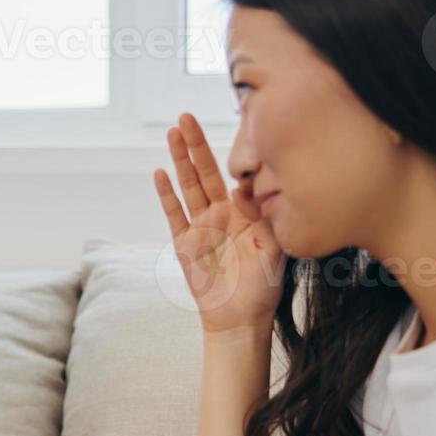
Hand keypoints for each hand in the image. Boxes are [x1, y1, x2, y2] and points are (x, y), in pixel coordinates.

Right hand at [154, 113, 285, 333]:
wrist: (241, 319)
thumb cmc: (263, 287)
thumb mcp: (274, 249)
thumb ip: (262, 217)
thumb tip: (241, 188)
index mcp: (246, 213)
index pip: (236, 175)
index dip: (231, 152)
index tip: (229, 127)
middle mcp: (222, 214)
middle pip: (205, 172)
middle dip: (195, 143)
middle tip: (185, 117)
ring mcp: (201, 227)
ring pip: (188, 186)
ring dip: (180, 160)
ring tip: (172, 133)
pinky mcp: (184, 243)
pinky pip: (174, 214)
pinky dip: (167, 194)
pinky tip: (160, 173)